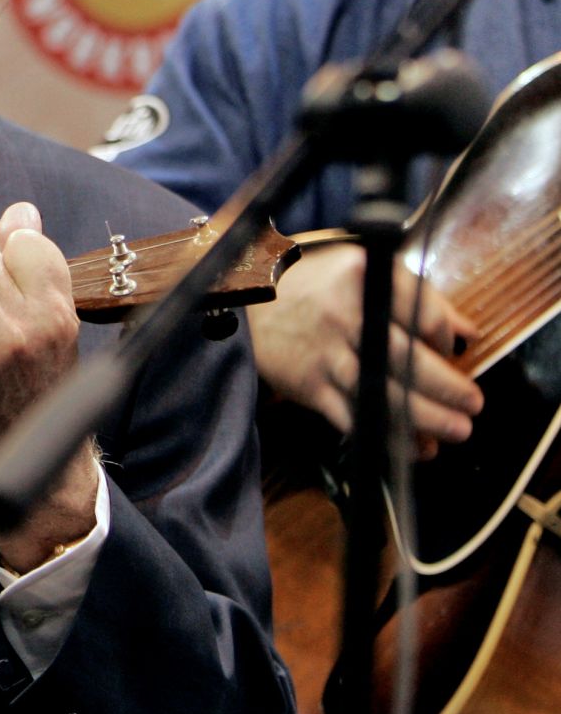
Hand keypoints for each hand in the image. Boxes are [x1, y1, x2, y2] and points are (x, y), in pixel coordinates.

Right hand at [248, 243, 482, 457]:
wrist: (240, 298)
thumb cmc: (306, 279)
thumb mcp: (356, 266)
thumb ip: (413, 293)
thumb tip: (465, 331)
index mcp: (361, 276)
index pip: (421, 313)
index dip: (445, 337)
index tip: (454, 350)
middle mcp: (343, 314)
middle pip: (406, 359)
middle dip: (448, 388)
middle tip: (473, 405)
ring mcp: (324, 352)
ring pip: (383, 393)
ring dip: (425, 418)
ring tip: (455, 432)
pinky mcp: (307, 384)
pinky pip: (353, 416)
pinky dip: (385, 435)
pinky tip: (412, 447)